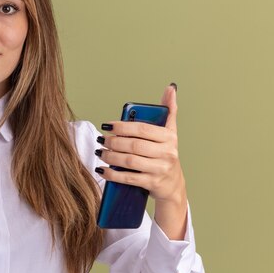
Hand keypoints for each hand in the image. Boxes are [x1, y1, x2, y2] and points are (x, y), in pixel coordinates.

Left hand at [96, 84, 186, 238]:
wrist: (173, 185)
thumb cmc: (166, 154)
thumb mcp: (170, 133)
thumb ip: (169, 111)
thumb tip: (171, 87)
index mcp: (169, 137)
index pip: (142, 129)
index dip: (123, 126)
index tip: (107, 125)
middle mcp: (167, 153)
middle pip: (134, 145)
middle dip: (113, 142)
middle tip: (101, 139)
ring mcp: (160, 169)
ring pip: (130, 161)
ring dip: (111, 157)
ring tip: (100, 152)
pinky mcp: (152, 183)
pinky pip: (129, 178)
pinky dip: (113, 174)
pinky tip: (103, 170)